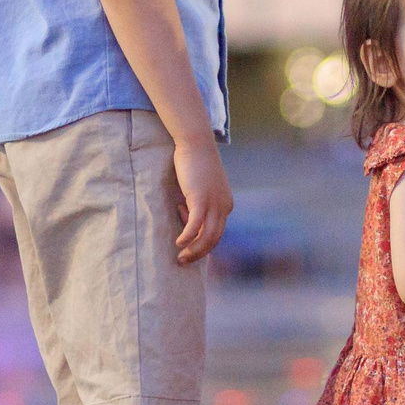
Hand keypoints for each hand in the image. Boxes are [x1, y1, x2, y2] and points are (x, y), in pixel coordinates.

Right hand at [170, 137, 232, 264]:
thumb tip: (186, 213)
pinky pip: (195, 225)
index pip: (216, 233)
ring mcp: (214, 204)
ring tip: (180, 256)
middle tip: (183, 260)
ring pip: (206, 236)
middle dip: (199, 253)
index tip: (186, 242)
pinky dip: (187, 237)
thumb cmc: (196, 162)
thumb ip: (198, 201)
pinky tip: (179, 242)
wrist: (196, 143)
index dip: (200, 241)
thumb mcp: (200, 186)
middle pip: (214, 239)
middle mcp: (223, 207)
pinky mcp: (201, 199)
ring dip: (193, 250)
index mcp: (226, 205)